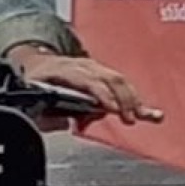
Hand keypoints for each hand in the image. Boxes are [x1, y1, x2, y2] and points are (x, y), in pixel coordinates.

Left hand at [24, 52, 157, 125]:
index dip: (102, 94)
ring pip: (118, 79)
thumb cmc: (36, 82)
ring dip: (132, 98)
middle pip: (109, 79)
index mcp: (64, 70)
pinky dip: (135, 97)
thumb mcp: (34, 98)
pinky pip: (121, 82)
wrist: (35, 62)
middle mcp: (82, 65)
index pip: (89, 81)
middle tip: (130, 118)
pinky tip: (150, 111)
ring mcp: (94, 67)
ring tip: (144, 115)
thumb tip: (70, 123)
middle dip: (123, 99)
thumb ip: (50, 114)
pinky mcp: (102, 73)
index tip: (112, 109)